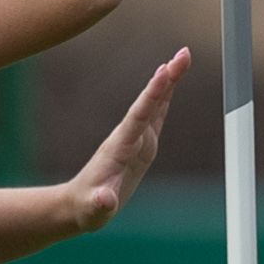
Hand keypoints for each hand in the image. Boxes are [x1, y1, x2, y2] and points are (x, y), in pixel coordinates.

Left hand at [65, 49, 186, 232]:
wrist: (79, 204)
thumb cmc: (87, 208)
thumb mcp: (93, 209)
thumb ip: (101, 203)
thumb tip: (105, 200)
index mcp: (120, 148)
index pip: (139, 115)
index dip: (154, 93)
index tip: (165, 70)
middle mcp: (128, 137)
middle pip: (150, 102)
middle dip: (167, 78)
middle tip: (183, 54)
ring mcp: (135, 139)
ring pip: (155, 104)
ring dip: (169, 81)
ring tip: (182, 58)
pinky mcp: (141, 144)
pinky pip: (156, 115)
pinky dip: (165, 97)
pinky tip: (172, 82)